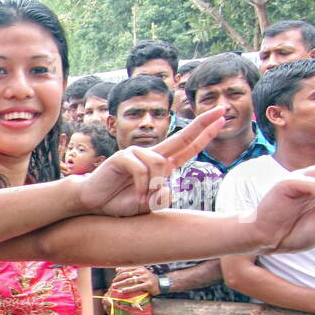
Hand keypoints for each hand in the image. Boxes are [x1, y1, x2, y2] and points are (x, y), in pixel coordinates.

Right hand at [78, 106, 226, 215]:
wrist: (92, 203)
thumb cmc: (118, 203)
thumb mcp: (146, 205)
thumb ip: (161, 197)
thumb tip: (165, 184)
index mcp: (160, 166)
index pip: (187, 147)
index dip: (204, 134)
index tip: (221, 120)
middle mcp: (151, 156)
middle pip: (181, 137)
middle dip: (203, 123)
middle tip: (222, 109)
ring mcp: (136, 154)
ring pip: (160, 164)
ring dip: (153, 186)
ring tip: (142, 199)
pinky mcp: (122, 157)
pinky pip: (141, 169)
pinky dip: (140, 186)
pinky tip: (135, 195)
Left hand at [109, 266, 159, 297]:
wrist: (161, 283)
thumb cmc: (147, 279)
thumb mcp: (139, 273)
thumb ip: (130, 271)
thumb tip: (116, 269)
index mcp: (139, 267)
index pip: (127, 269)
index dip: (119, 274)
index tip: (114, 279)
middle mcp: (142, 271)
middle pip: (127, 274)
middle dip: (118, 279)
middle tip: (113, 283)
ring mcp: (145, 277)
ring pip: (130, 280)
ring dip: (121, 283)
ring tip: (115, 287)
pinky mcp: (148, 284)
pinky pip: (136, 287)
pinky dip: (129, 289)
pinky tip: (123, 291)